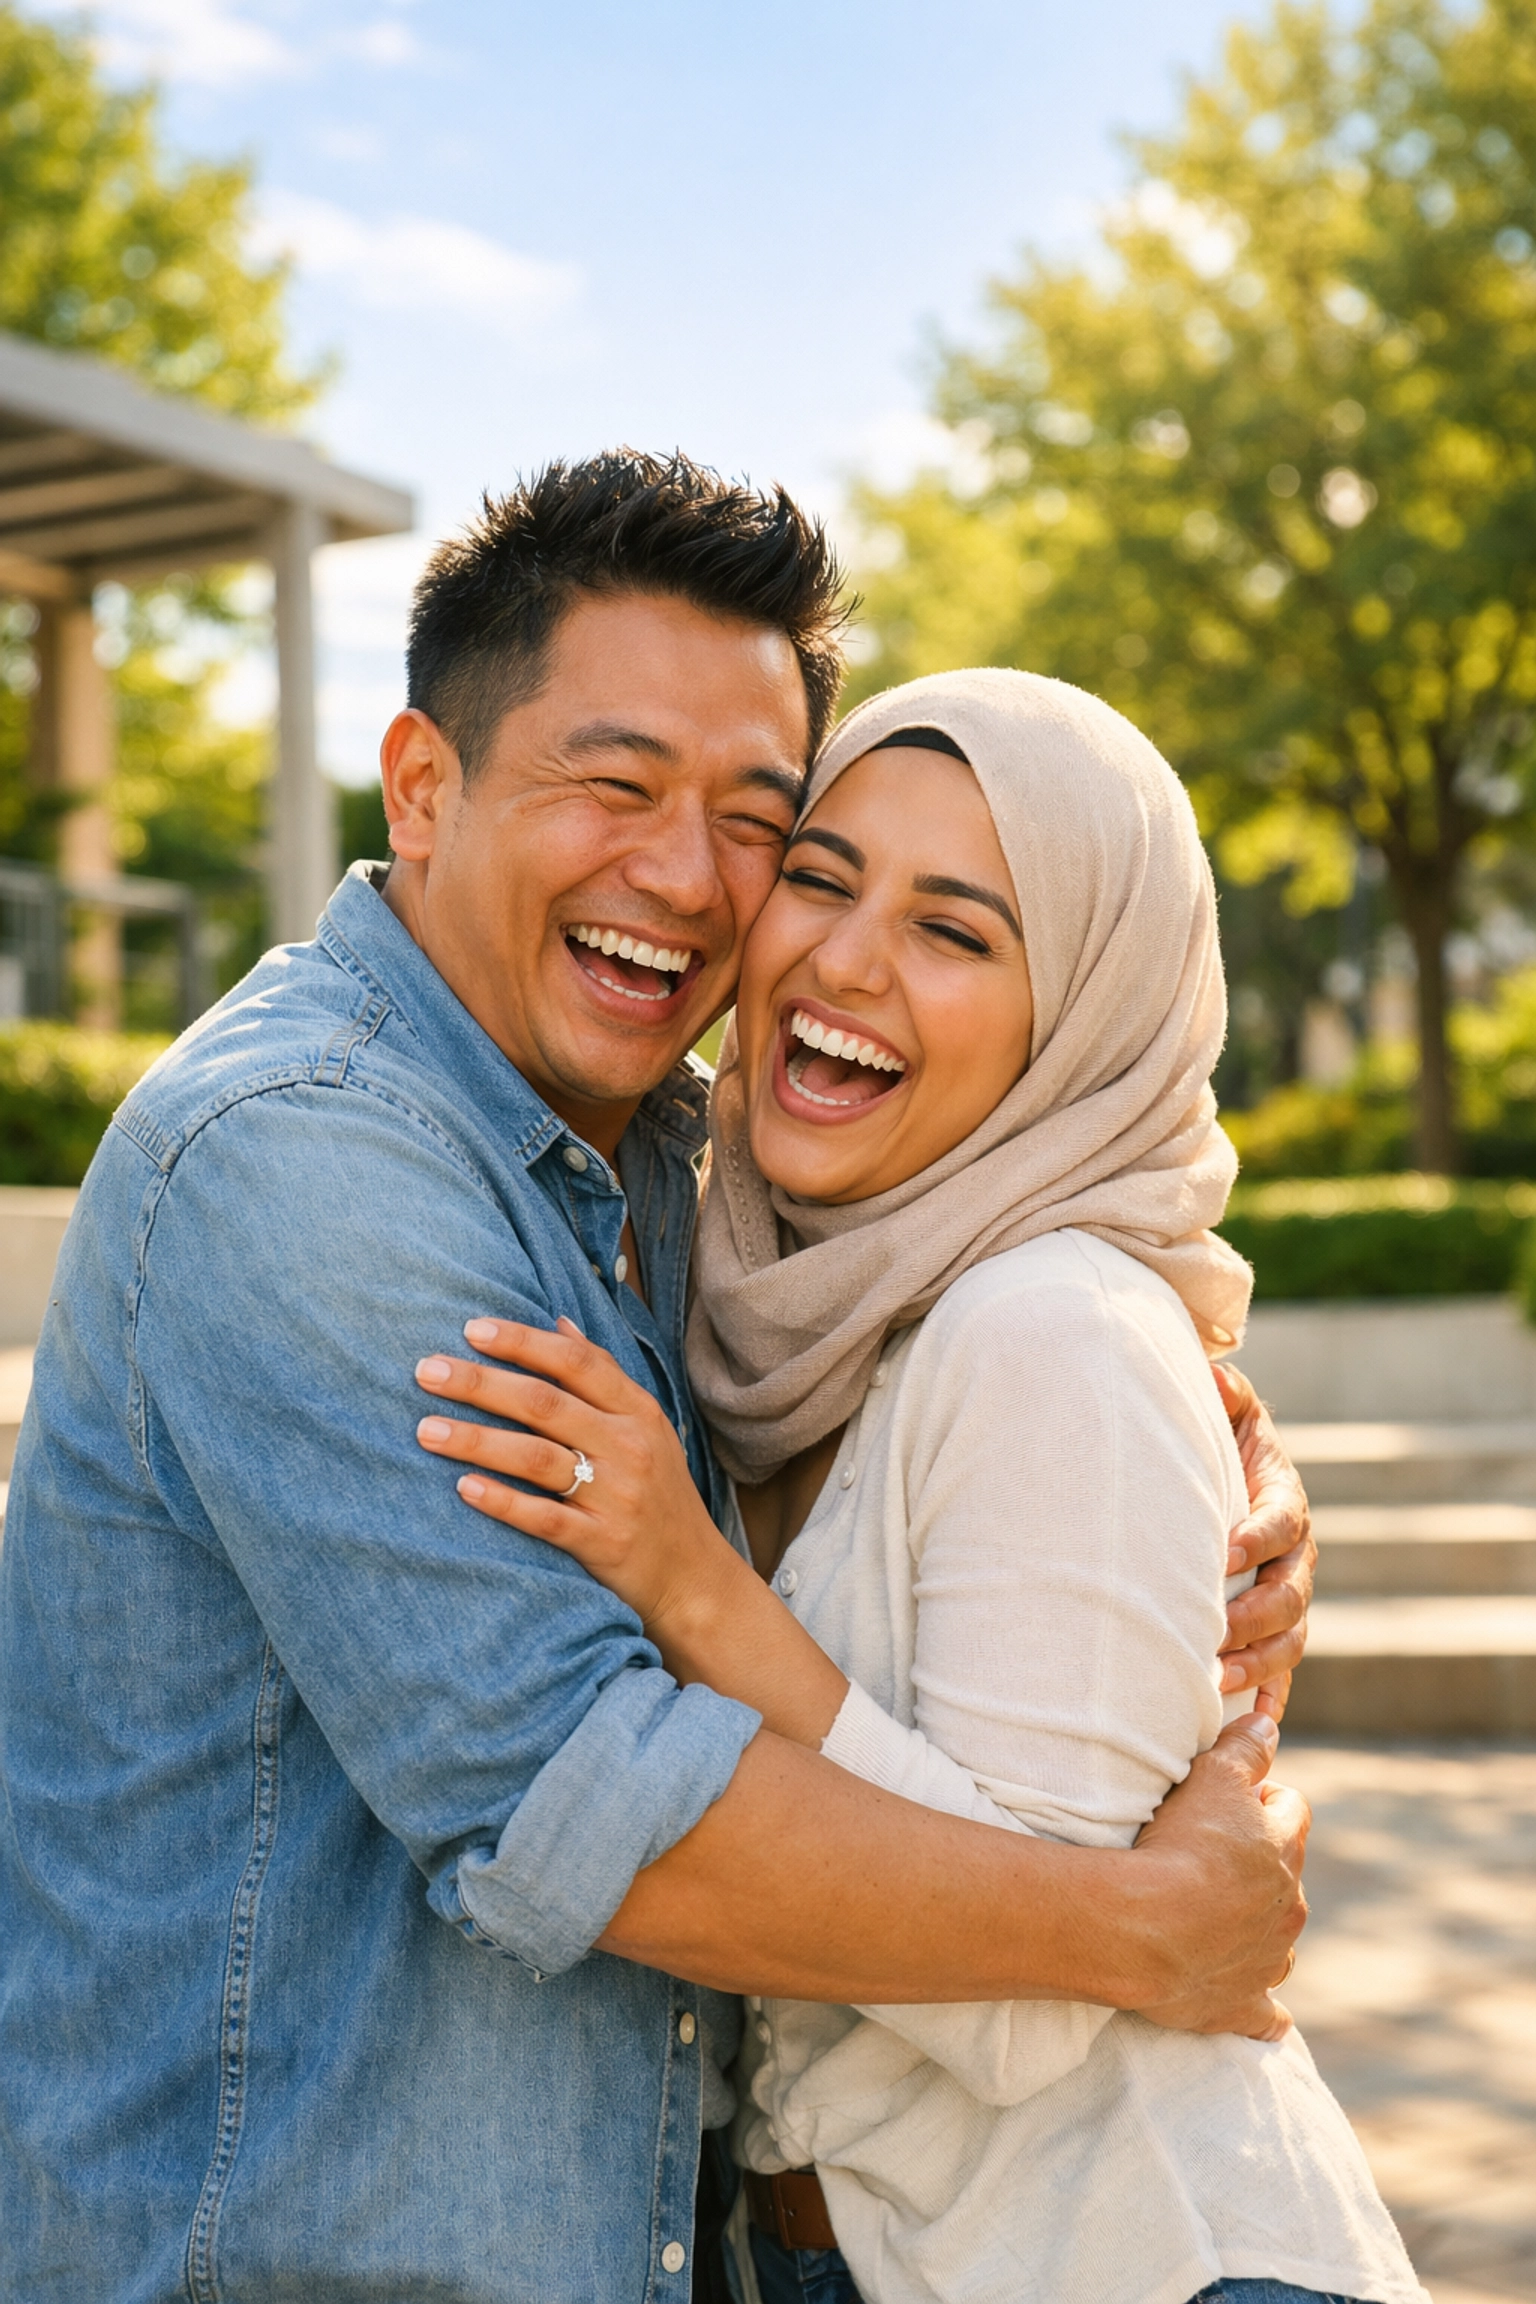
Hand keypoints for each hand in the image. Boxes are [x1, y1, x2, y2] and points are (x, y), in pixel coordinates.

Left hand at [415, 1316, 738, 1635]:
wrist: (694, 1576)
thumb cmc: (659, 1494)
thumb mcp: (647, 1428)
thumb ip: (604, 1377)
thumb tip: (558, 1324)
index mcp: (638, 1412)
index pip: (576, 1363)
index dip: (523, 1342)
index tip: (472, 1329)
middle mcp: (629, 1447)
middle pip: (545, 1404)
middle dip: (481, 1383)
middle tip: (427, 1371)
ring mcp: (617, 1496)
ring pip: (537, 1458)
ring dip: (477, 1440)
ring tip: (426, 1429)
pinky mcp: (603, 1543)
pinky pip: (544, 1518)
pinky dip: (503, 1501)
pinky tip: (463, 1487)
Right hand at [1132, 1711, 1306, 2039]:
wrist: (1146, 1929)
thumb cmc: (1180, 1846)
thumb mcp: (1212, 1776)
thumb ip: (1245, 1748)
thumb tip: (1269, 1720)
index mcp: (1285, 1850)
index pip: (1292, 1809)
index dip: (1263, 1799)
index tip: (1229, 1800)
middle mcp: (1289, 1907)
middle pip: (1286, 1876)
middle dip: (1257, 1865)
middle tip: (1206, 1855)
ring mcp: (1268, 1961)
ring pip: (1278, 1940)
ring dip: (1256, 1928)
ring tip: (1209, 1915)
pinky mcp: (1241, 2006)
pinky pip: (1267, 2014)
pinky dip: (1261, 2006)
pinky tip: (1251, 2003)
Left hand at [1213, 1362, 1314, 1722]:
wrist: (1228, 1476)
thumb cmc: (1222, 1443)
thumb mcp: (1228, 1410)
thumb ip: (1226, 1391)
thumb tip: (1214, 1374)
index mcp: (1284, 1504)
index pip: (1279, 1524)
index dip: (1256, 1539)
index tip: (1222, 1554)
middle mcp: (1294, 1558)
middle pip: (1289, 1595)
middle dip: (1253, 1616)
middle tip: (1213, 1630)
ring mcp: (1286, 1600)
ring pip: (1288, 1640)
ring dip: (1256, 1663)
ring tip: (1215, 1678)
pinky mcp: (1271, 1632)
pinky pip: (1279, 1672)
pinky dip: (1268, 1698)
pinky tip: (1248, 1723)